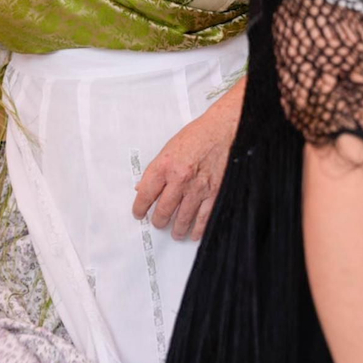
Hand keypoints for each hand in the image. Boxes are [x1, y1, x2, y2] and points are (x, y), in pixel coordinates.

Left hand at [132, 79, 244, 240]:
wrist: (223, 130)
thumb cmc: (199, 136)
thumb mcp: (169, 149)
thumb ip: (156, 170)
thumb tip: (144, 187)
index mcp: (165, 165)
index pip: (146, 194)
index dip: (140, 208)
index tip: (138, 213)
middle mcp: (180, 178)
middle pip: (164, 210)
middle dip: (159, 220)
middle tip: (158, 223)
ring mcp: (198, 188)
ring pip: (183, 218)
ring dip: (177, 229)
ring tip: (175, 233)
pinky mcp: (215, 193)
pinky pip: (204, 217)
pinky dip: (198, 228)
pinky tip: (194, 232)